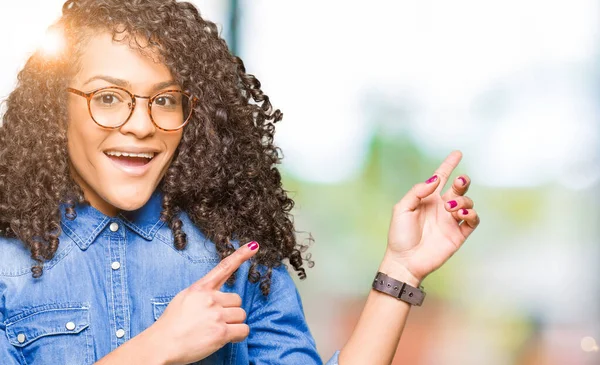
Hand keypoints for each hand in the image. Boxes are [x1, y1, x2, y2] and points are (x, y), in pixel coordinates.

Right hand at [151, 241, 259, 364]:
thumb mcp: (184, 299)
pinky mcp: (221, 332)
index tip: (254, 246)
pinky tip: (226, 338)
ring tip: (215, 331)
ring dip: (233, 324)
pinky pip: (243, 330)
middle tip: (215, 321)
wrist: (162, 345)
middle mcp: (210, 298)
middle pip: (237, 300)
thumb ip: (202, 294)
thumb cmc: (170, 325)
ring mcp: (216, 315)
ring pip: (241, 315)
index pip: (224, 267)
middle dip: (230, 311)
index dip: (241, 255)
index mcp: (200, 288)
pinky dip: (238, 336)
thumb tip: (217, 297)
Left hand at [383, 151, 479, 285]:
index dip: (449, 165)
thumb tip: (435, 180)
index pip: (441, 178)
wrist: (404, 261)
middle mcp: (442, 208)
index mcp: (428, 199)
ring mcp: (451, 221)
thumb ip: (417, 192)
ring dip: (463, 201)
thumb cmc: (399, 235)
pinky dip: (471, 214)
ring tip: (450, 208)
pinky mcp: (458, 235)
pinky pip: (473, 221)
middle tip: (459, 181)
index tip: (457, 153)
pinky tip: (459, 215)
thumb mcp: (402, 209)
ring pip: (468, 203)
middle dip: (463, 181)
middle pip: (459, 188)